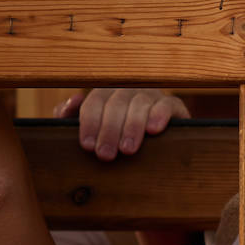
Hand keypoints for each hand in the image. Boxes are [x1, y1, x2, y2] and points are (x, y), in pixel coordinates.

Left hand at [56, 88, 189, 160]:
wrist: (159, 142)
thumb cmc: (118, 134)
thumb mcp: (93, 126)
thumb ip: (72, 116)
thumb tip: (71, 103)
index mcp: (106, 93)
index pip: (94, 102)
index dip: (90, 123)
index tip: (87, 145)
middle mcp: (128, 89)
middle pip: (116, 104)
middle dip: (109, 130)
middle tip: (105, 155)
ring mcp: (151, 95)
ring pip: (139, 104)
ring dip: (132, 127)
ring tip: (127, 149)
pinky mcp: (173, 104)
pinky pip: (166, 104)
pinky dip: (159, 115)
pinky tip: (153, 130)